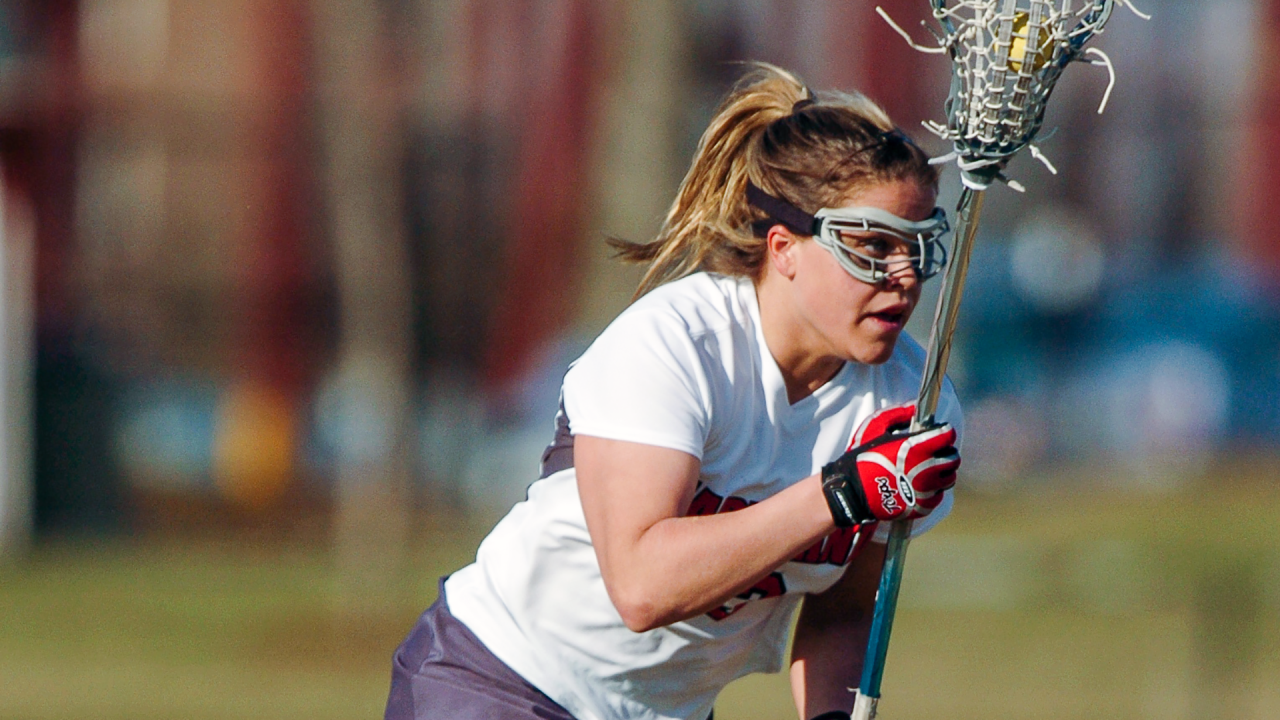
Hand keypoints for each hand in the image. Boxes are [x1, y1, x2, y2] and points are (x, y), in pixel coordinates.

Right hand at [821, 404, 959, 526]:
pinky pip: (938, 496)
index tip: (936, 432)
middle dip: (946, 452)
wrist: (852, 494)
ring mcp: (927, 490)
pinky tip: (918, 485)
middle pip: (954, 458)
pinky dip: (932, 490)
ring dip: (942, 472)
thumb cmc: (862, 458)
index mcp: (918, 447)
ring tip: (927, 469)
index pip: (948, 435)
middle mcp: (928, 469)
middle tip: (933, 451)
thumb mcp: (874, 428)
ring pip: (949, 478)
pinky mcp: (923, 506)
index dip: (942, 431)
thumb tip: (915, 407)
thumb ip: (897, 415)